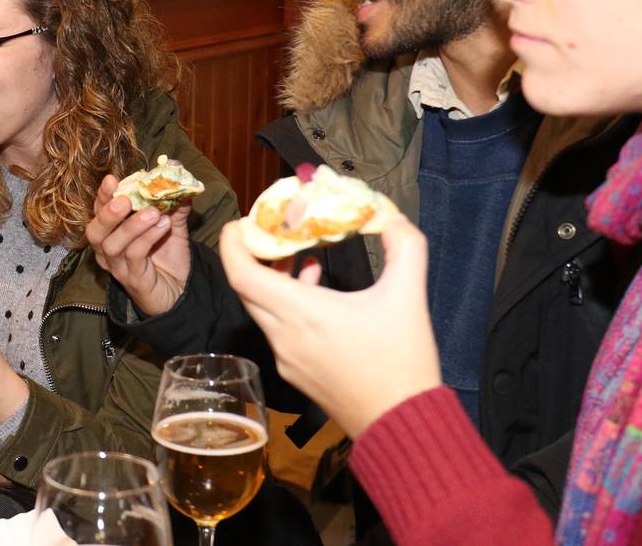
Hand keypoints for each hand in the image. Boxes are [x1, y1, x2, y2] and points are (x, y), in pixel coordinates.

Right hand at [85, 174, 191, 316]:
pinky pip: (135, 257)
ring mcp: (119, 267)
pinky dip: (148, 238)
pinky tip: (163, 225)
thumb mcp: (172, 225)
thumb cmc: (169, 258)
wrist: (181, 291)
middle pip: (95, 232)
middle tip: (124, 199)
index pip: (99, 212)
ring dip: (131, 226)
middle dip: (107, 213)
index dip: (102, 196)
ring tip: (153, 212)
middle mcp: (108, 250)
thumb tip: (179, 180)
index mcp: (112, 232)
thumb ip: (174, 204)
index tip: (111, 180)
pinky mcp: (133, 280)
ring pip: (112, 245)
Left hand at [218, 216, 441, 437]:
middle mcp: (283, 335)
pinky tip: (316, 290)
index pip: (241, 274)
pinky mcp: (295, 372)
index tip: (241, 221)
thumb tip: (389, 215)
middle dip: (255, 254)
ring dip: (273, 279)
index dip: (233, 244)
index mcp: (301, 314)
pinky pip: (277, 328)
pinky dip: (285, 303)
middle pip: (247, 287)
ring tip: (302, 255)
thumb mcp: (408, 296)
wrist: (402, 426)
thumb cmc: (402, 363)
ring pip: (263, 308)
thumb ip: (404, 246)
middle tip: (274, 230)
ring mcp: (286, 357)